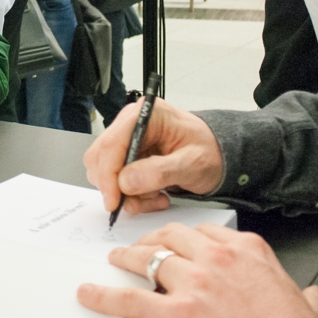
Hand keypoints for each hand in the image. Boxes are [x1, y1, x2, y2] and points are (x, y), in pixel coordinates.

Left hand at [77, 223, 317, 317]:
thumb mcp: (306, 304)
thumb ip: (306, 294)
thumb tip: (313, 296)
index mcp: (245, 249)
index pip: (204, 232)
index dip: (184, 238)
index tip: (176, 243)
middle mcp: (216, 258)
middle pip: (171, 238)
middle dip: (152, 241)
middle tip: (140, 247)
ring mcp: (194, 283)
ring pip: (148, 259)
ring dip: (127, 258)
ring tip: (115, 260)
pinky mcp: (175, 313)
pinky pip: (131, 299)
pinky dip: (105, 296)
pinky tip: (90, 294)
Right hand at [84, 97, 223, 215]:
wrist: (217, 155)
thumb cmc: (209, 152)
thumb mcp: (192, 163)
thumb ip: (160, 172)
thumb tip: (125, 181)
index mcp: (146, 114)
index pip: (113, 143)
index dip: (108, 174)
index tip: (114, 201)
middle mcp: (131, 123)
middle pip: (101, 157)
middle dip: (117, 187)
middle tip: (139, 203)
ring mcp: (127, 139)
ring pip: (105, 172)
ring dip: (127, 193)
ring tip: (155, 196)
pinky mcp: (127, 155)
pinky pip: (115, 180)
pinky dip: (132, 194)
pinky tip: (154, 194)